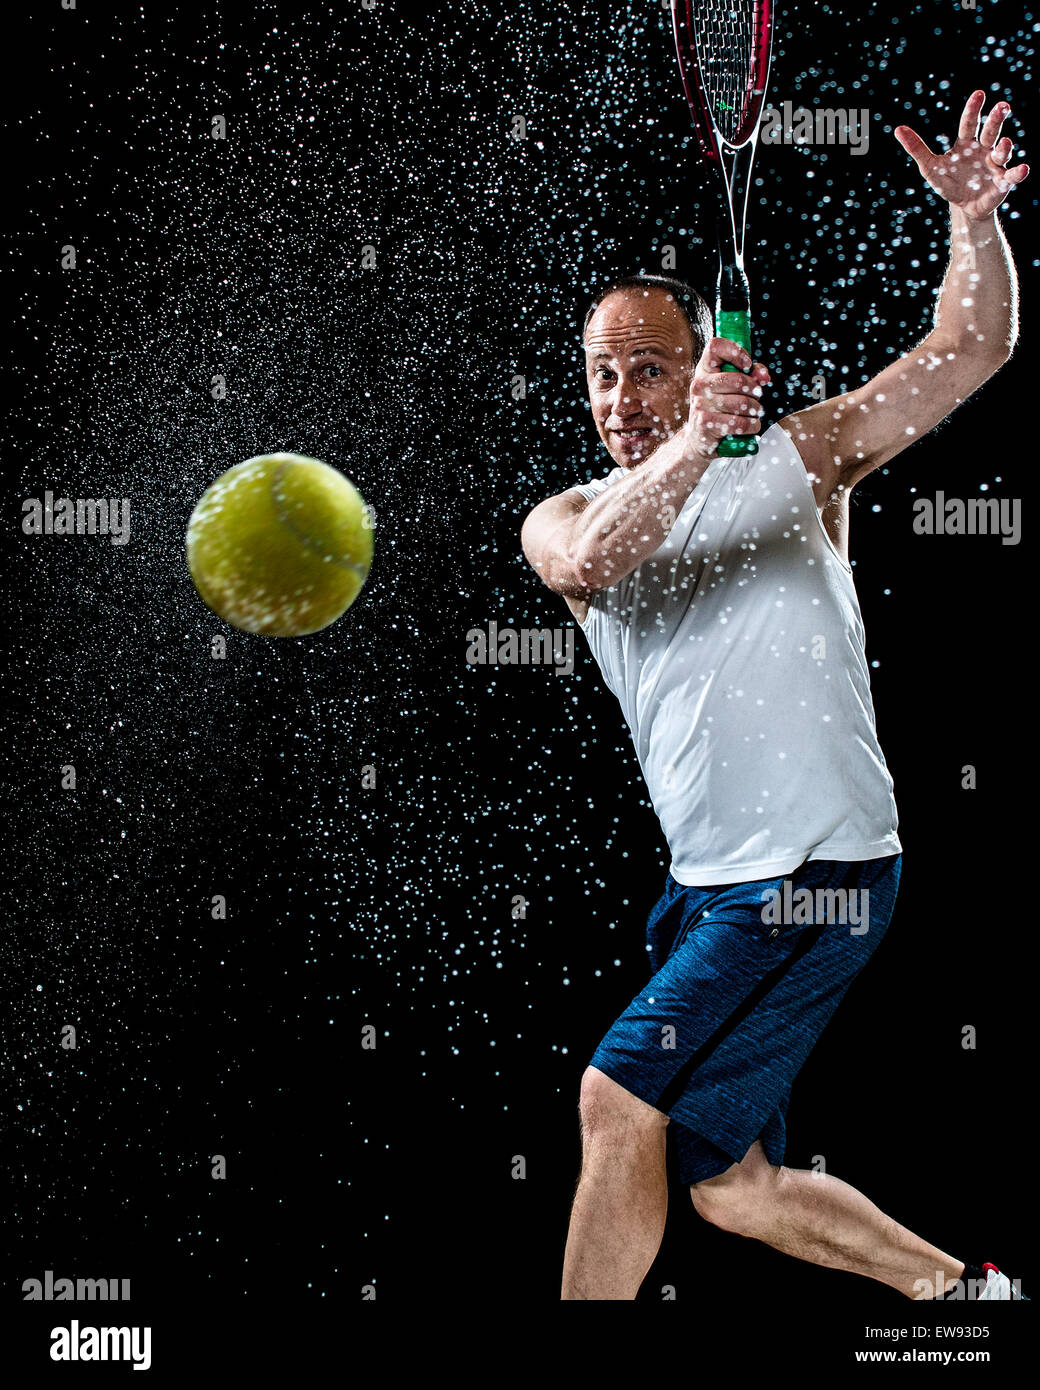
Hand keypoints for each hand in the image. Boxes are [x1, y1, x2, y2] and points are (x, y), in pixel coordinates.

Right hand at [683, 337, 769, 461]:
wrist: (700, 437)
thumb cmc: (720, 406)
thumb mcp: (733, 386)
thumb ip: (752, 374)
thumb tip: (764, 377)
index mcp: (705, 368)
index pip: (715, 346)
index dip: (736, 352)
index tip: (747, 365)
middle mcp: (699, 384)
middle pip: (737, 379)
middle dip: (755, 389)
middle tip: (758, 395)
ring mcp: (700, 404)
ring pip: (741, 403)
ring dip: (756, 409)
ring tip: (755, 412)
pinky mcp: (705, 423)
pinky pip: (738, 423)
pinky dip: (752, 425)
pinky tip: (752, 425)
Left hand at [895, 90, 1028, 220]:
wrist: (964, 206)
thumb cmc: (949, 182)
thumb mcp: (930, 167)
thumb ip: (917, 148)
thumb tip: (898, 129)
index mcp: (967, 143)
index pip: (970, 123)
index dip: (973, 109)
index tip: (979, 94)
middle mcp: (984, 149)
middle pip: (991, 130)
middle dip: (997, 118)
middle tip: (1003, 106)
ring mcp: (995, 165)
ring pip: (1002, 151)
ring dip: (1004, 146)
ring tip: (1003, 143)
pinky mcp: (1003, 182)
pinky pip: (1012, 175)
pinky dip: (1018, 172)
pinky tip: (1023, 169)